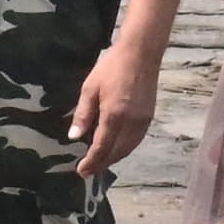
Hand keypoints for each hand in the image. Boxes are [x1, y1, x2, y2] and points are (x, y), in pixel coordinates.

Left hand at [69, 38, 159, 178]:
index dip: (91, 161)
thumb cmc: (111, 67)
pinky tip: (116, 148)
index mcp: (114, 115)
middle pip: (116, 152)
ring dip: (113, 158)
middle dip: (102, 163)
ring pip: (128, 149)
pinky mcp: (149, 117)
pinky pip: (136, 141)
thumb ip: (83, 115)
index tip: (81, 170)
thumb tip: (74, 137)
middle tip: (88, 170)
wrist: (141, 53)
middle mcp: (131, 123)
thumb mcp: (90, 88)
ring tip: (100, 162)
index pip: (101, 147)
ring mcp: (143, 121)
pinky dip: (125, 149)